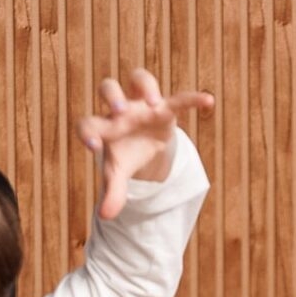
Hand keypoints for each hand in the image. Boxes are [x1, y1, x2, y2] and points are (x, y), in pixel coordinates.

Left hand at [77, 67, 214, 219]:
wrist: (142, 144)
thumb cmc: (124, 155)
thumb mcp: (117, 174)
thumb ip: (112, 193)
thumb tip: (105, 217)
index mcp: (103, 126)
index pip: (88, 123)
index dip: (88, 132)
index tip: (93, 146)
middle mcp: (120, 109)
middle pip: (109, 88)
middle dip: (113, 96)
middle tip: (119, 111)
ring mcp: (142, 104)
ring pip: (139, 79)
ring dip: (146, 86)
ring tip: (154, 102)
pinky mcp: (165, 107)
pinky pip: (179, 98)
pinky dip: (192, 99)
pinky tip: (208, 101)